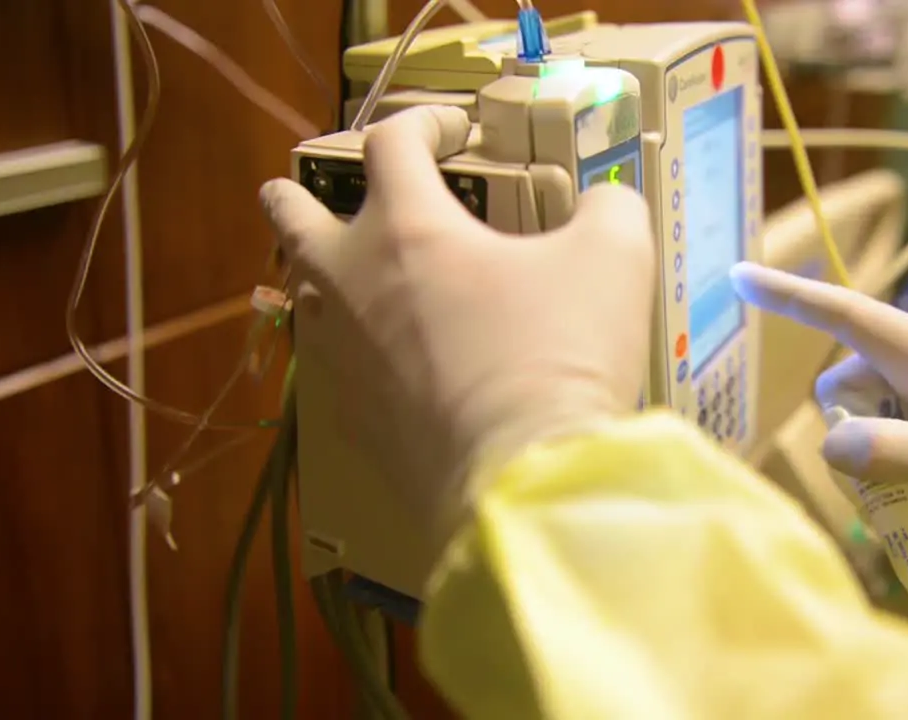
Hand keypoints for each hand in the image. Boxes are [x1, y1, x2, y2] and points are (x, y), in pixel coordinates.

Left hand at [261, 106, 655, 550]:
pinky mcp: (350, 418)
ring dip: (315, 273)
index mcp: (407, 228)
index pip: (391, 143)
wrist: (522, 476)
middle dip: (293, 195)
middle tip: (299, 189)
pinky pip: (330, 365)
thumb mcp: (614, 257)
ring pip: (302, 296)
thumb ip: (608, 210)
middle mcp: (353, 282)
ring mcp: (342, 355)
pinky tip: (376, 358)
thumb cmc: (560, 352)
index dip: (422, 121)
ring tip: (341, 274)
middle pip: (292, 217)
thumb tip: (602, 205)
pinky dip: (345, 346)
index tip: (454, 129)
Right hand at [731, 262, 907, 560]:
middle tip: (897, 481)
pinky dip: (893, 471)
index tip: (738, 274)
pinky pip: (888, 440)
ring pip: (863, 419)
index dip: (787, 295)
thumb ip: (890, 453)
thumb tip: (829, 445)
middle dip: (849, 432)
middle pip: (844, 385)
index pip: (843, 314)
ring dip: (874, 460)